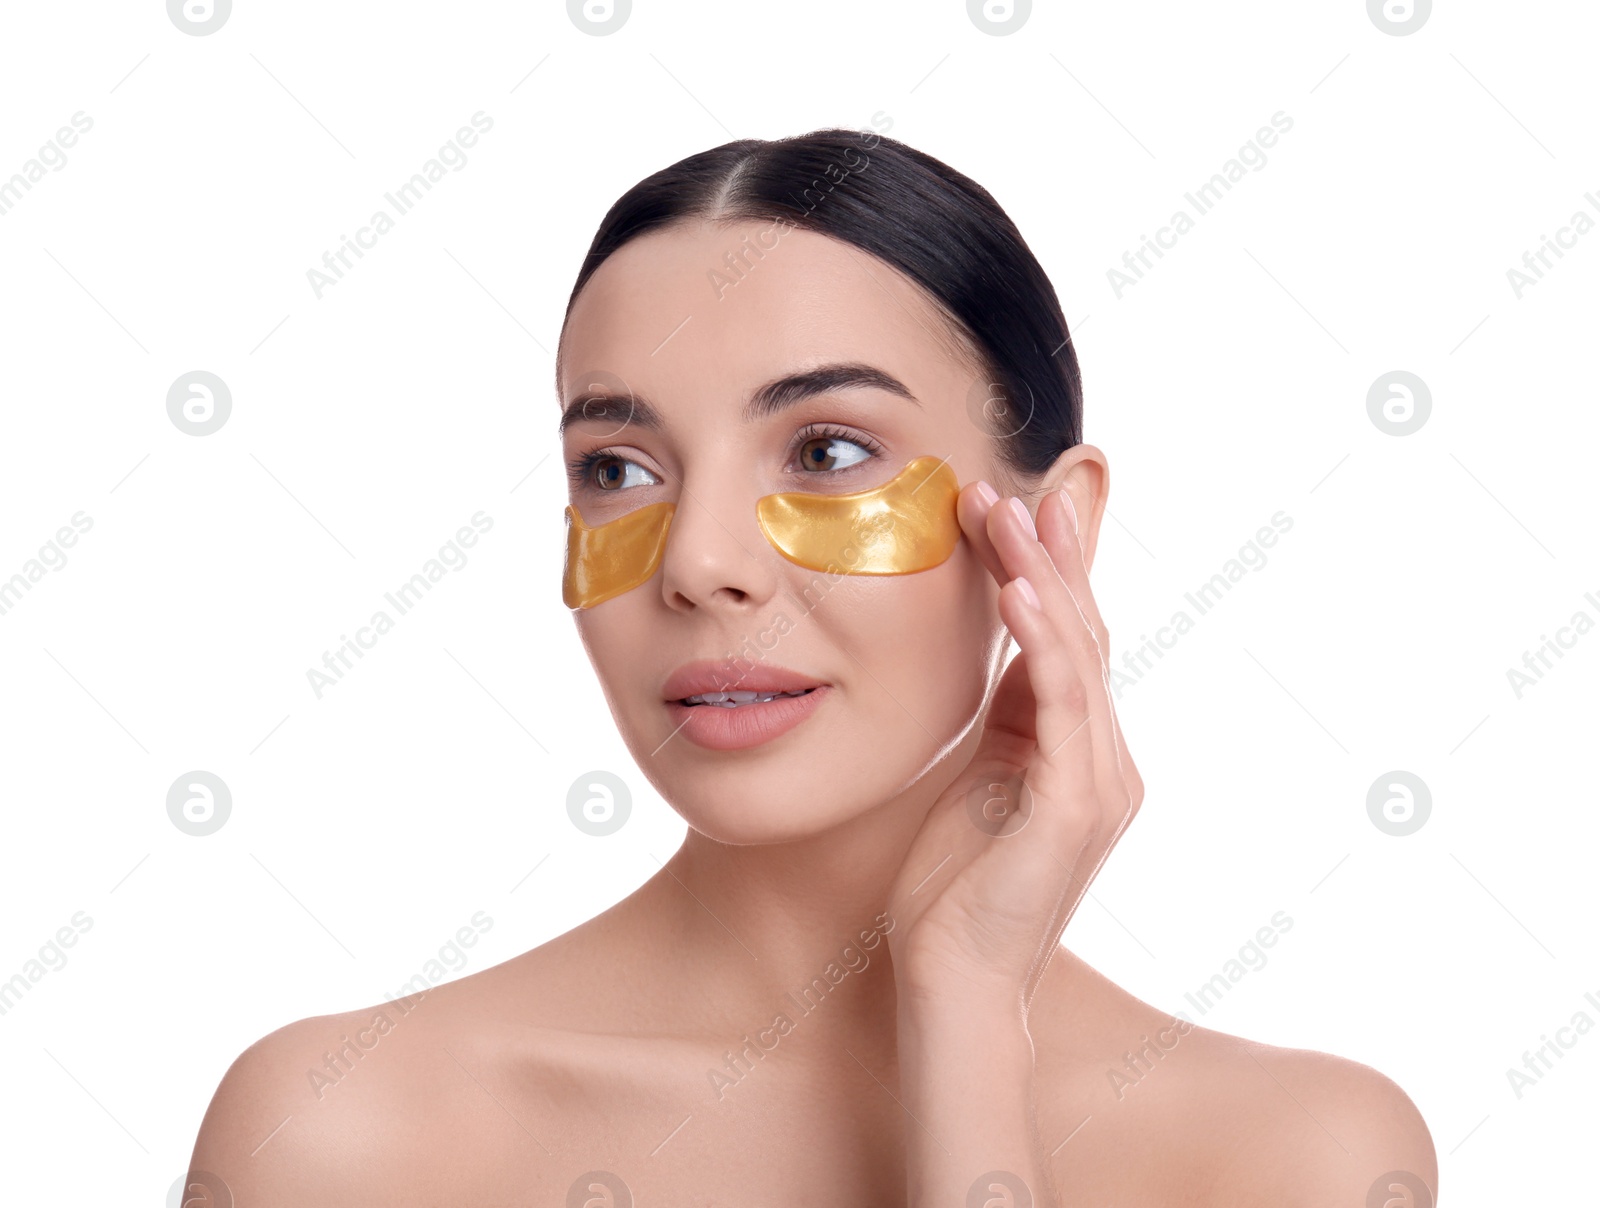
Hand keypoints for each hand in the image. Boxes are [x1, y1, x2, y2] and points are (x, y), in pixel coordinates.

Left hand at [886, 480, 1143, 1015]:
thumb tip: (995, 652)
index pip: (1070, 641)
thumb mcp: (979, 779)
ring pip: (1078, 654)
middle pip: (1084, 632)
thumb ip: (1002, 719)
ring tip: (1004, 513)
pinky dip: (1041, 640)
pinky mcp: (1076, 807)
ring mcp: (1100, 783)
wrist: (951, 982)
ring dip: (1041, 576)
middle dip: (1049, 553)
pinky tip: (1015, 590)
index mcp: (1081, 754)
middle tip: (1013, 485)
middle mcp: (1106, 761)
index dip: (1048, 570)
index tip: (1019, 504)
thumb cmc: (951, 889)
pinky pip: (1062, 703)